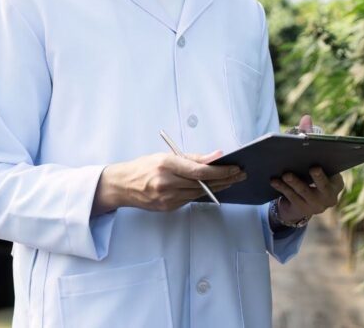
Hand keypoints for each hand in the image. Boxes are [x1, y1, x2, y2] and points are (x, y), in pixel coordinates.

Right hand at [93, 151, 245, 213]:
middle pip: (203, 184)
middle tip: (241, 174)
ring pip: (199, 193)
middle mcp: (166, 183)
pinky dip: (203, 193)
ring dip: (218, 187)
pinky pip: (190, 199)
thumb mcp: (167, 155)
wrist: (122, 186)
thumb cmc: (145, 167)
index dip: (221, 171)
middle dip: (225, 179)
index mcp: (166, 165)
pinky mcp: (167, 208)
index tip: (235, 167)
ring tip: (232, 180)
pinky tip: (214, 187)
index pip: (200, 171)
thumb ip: (193, 157)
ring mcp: (166, 198)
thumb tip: (217, 156)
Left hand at [270, 115, 343, 224]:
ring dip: (295, 183)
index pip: (335, 174)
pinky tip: (273, 180)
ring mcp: (316, 206)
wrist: (300, 202)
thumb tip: (306, 117)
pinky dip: (282, 188)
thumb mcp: (310, 156)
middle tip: (312, 168)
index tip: (319, 164)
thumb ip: (309, 135)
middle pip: (323, 186)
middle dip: (318, 178)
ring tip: (285, 174)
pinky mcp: (302, 210)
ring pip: (305, 192)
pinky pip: (292, 198)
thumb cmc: (308, 173)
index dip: (328, 170)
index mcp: (337, 182)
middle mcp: (330, 196)